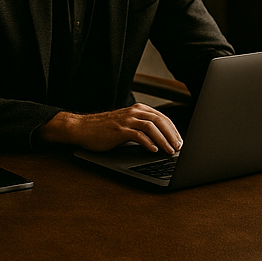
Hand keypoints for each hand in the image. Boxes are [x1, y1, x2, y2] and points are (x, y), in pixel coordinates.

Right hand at [38, 104, 182, 153]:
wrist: (82, 128)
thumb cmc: (102, 129)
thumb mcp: (125, 124)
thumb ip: (140, 127)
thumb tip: (158, 140)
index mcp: (137, 110)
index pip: (161, 117)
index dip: (173, 129)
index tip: (179, 140)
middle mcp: (133, 112)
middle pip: (159, 121)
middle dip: (172, 135)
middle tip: (178, 147)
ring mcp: (126, 120)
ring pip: (151, 127)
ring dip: (163, 140)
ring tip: (169, 150)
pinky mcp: (119, 130)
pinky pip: (138, 135)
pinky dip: (148, 143)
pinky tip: (153, 150)